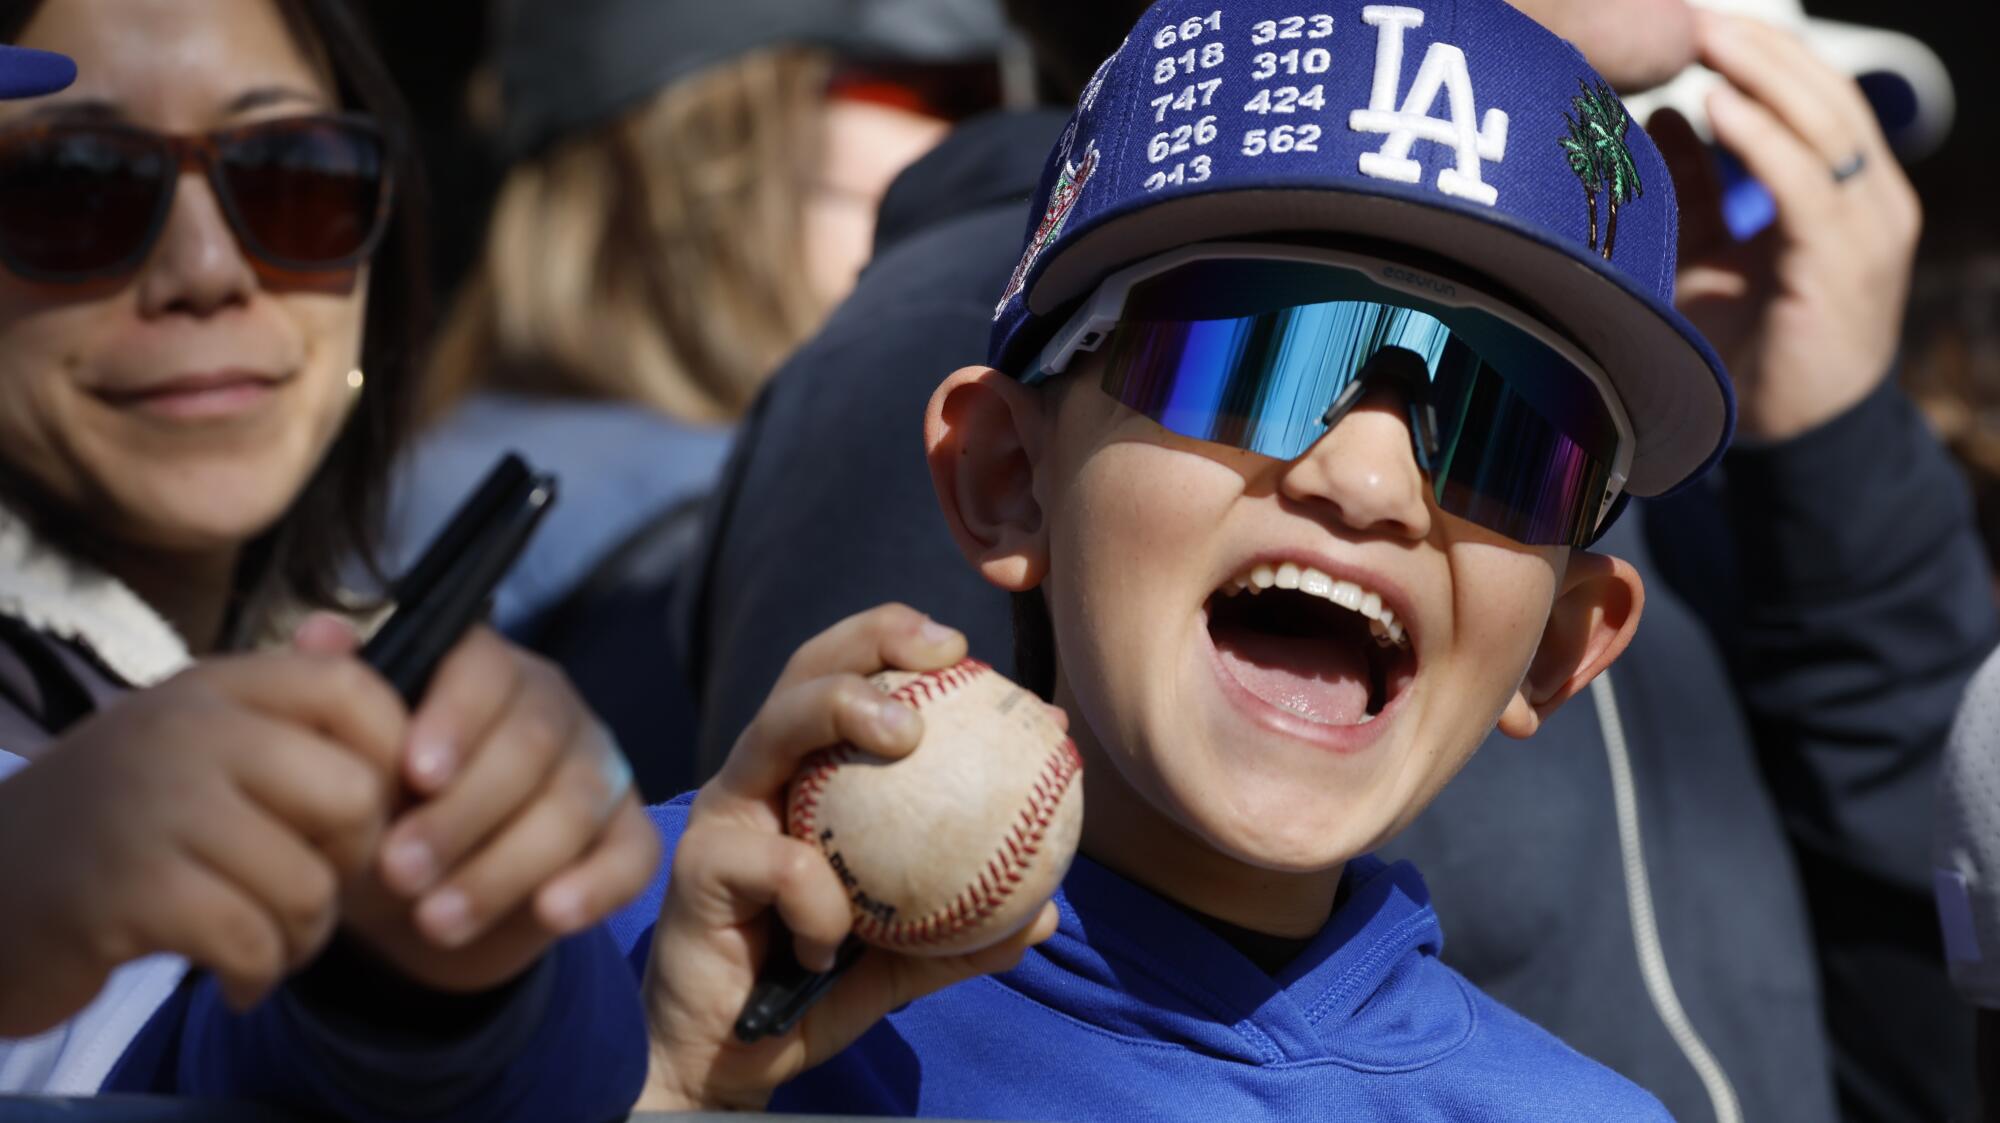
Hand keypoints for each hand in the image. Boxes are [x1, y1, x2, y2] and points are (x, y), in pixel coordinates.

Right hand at [0, 650, 402, 1033]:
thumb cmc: (116, 825)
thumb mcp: (192, 745)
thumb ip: (281, 711)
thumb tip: (355, 646)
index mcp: (214, 688)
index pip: (351, 688)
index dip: (394, 755)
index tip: (367, 815)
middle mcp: (187, 732)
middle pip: (354, 794)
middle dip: (355, 864)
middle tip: (312, 894)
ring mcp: (155, 807)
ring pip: (308, 884)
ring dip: (304, 937)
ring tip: (271, 945)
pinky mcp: (128, 892)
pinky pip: (250, 940)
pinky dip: (258, 975)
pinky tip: (237, 981)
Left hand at [296, 620, 658, 994]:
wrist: (414, 905)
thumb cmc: (380, 814)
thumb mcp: (345, 766)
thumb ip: (337, 700)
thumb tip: (319, 634)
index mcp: (488, 674)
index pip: (487, 671)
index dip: (456, 717)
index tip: (413, 775)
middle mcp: (555, 711)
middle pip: (533, 743)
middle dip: (465, 813)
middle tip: (399, 871)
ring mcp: (600, 771)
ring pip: (576, 803)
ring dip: (506, 866)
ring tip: (437, 921)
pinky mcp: (628, 836)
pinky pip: (633, 853)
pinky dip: (598, 884)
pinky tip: (552, 914)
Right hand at [636, 604, 1059, 1111]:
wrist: (731, 1060)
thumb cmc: (813, 988)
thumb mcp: (905, 957)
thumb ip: (965, 933)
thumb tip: (1048, 913)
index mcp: (807, 777)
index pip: (850, 679)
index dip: (903, 645)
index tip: (975, 656)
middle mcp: (760, 777)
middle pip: (806, 671)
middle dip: (873, 638)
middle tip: (946, 653)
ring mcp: (724, 814)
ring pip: (775, 728)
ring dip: (842, 708)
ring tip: (907, 732)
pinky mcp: (699, 864)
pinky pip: (781, 864)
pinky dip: (822, 904)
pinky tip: (833, 945)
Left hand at [1651, 10, 1921, 441]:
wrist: (1791, 441)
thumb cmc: (1747, 350)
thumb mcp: (1712, 252)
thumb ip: (1696, 188)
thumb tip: (1657, 115)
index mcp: (1845, 194)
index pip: (1817, 97)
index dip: (1765, 54)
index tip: (1701, 21)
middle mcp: (1869, 202)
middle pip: (1825, 95)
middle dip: (1762, 50)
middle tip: (1697, 16)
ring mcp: (1866, 231)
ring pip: (1823, 126)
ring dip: (1762, 76)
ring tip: (1706, 38)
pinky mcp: (1842, 266)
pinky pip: (1804, 184)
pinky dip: (1761, 140)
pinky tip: (1716, 108)